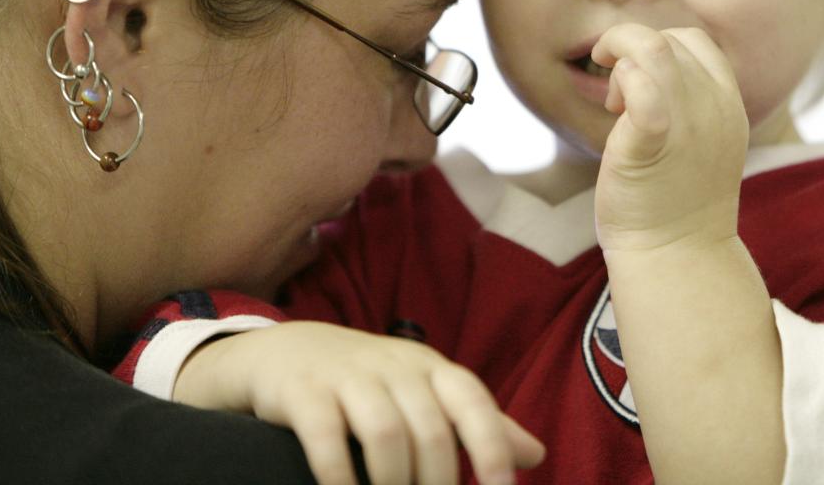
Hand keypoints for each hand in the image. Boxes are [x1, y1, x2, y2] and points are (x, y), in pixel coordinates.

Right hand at [174, 321, 544, 484]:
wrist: (288, 351)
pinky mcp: (305, 392)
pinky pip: (327, 435)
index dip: (492, 447)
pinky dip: (339, 474)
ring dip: (392, 482)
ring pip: (386, 433)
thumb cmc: (371, 382)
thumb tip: (535, 456)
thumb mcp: (426, 393)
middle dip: (436, 483)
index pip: (472, 401)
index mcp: (431, 368)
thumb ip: (477, 424)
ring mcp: (348, 376)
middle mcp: (396, 366)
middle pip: (430, 431)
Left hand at [590, 25, 750, 252]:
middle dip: (632, 57)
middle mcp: (713, 108)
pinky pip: (641, 87)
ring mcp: (687, 124)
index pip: (695, 41)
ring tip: (613, 103)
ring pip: (653, 47)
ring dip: (620, 60)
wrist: (677, 257)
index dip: (659, 48)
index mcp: (728, 105)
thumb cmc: (677, 201)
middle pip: (669, 41)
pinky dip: (624, 82)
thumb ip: (688, 104)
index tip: (639, 85)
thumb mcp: (702, 142)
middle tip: (617, 101)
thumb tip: (643, 71)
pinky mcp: (650, 143)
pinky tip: (612, 112)